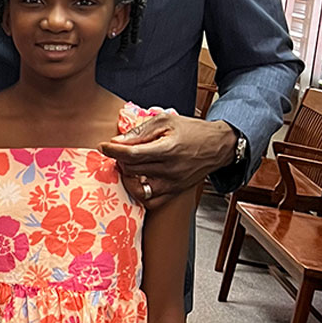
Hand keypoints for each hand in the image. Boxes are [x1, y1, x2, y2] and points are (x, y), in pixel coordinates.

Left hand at [100, 114, 236, 206]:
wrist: (217, 145)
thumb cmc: (192, 130)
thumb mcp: (166, 120)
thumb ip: (140, 131)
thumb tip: (117, 141)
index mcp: (168, 149)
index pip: (131, 154)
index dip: (113, 151)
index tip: (104, 146)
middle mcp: (170, 170)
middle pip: (132, 171)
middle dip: (120, 161)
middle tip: (121, 152)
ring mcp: (172, 184)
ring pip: (138, 189)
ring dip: (128, 178)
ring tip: (129, 166)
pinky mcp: (175, 192)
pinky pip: (151, 201)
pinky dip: (140, 193)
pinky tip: (139, 180)